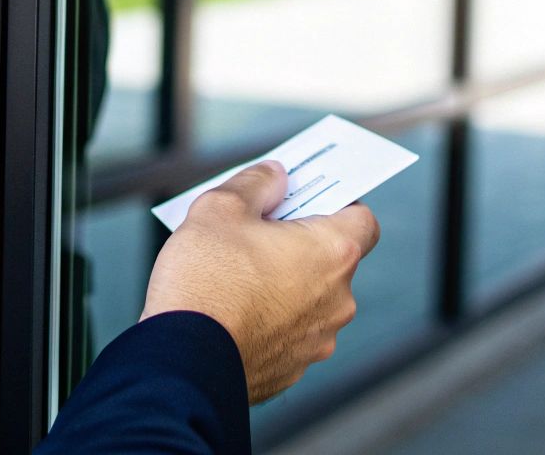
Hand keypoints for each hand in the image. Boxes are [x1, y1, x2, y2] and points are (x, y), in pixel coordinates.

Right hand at [139, 161, 379, 403]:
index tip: (305, 199)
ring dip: (283, 284)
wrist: (182, 360)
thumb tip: (275, 176)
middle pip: (330, 260)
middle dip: (298, 244)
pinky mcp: (291, 369)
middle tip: (257, 232)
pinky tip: (232, 311)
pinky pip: (288, 333)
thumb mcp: (221, 208)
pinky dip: (268, 320)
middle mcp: (336, 300)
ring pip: (308, 299)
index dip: (336, 205)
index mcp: (331, 254)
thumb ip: (256, 183)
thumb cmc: (206, 283)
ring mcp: (316, 340)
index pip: (362, 220)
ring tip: (236, 275)